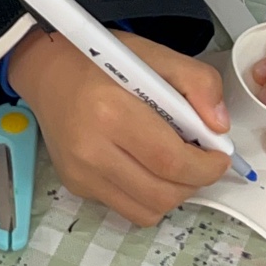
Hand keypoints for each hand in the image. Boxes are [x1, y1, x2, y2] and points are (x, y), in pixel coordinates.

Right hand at [9, 27, 231, 226]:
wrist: (47, 71)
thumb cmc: (100, 60)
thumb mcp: (155, 55)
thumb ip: (197, 82)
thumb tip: (219, 127)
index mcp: (112, 112)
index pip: (171, 161)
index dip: (206, 166)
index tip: (219, 156)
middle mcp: (91, 150)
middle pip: (163, 193)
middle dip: (195, 182)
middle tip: (201, 160)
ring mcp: (81, 174)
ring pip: (148, 211)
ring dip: (173, 193)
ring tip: (174, 165)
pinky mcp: (76, 186)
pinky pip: (127, 208)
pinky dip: (148, 196)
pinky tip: (145, 167)